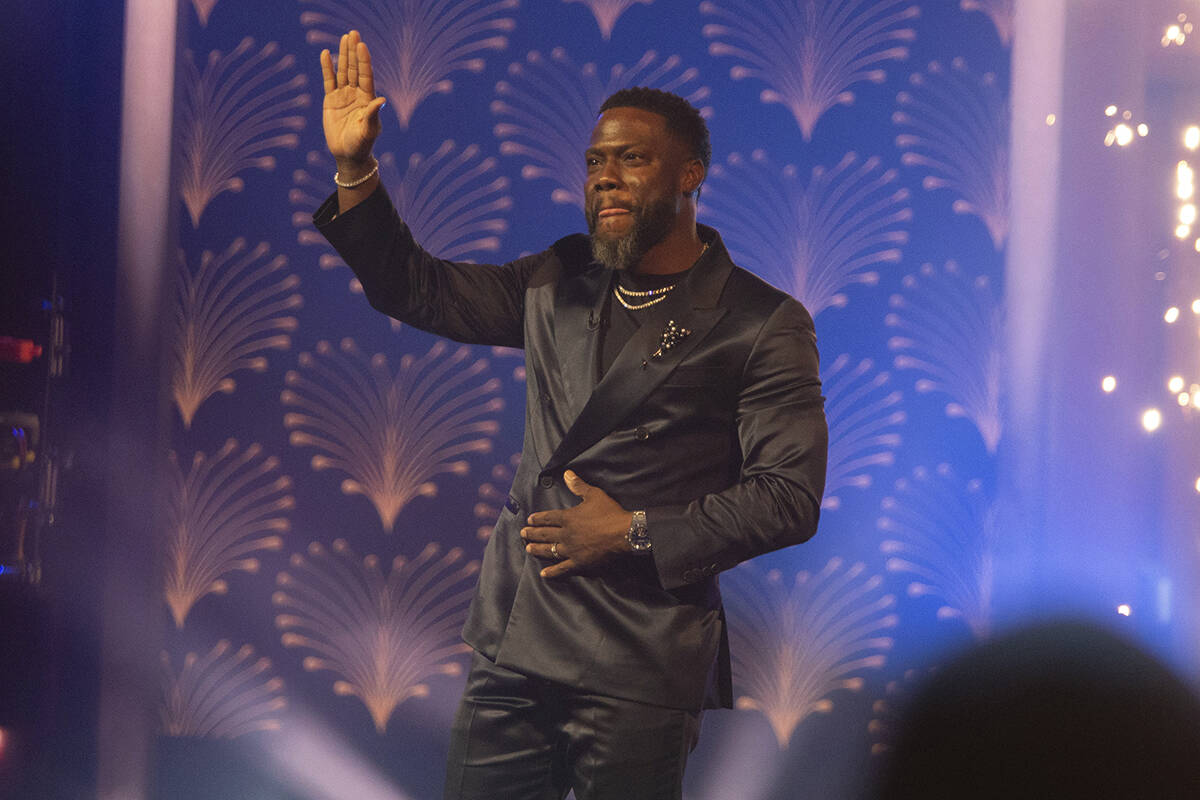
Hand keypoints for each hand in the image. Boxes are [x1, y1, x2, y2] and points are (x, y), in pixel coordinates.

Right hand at [320, 30, 385, 171]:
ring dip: (343, 55)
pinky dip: (327, 67)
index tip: (362, 45)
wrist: (348, 155)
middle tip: (353, 33)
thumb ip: (373, 115)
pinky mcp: (331, 100)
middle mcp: (356, 94)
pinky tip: (326, 53)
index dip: (364, 61)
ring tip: (344, 37)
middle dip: (353, 52)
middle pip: (354, 69)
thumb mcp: (368, 131)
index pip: (365, 75)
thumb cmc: (362, 144)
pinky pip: (329, 81)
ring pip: (342, 71)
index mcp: (367, 99)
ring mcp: (343, 96)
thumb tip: (382, 100)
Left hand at [521, 471, 632, 578]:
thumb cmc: (609, 512)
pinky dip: (552, 572)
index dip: (538, 519)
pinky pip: (562, 568)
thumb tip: (567, 473)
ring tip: (528, 549)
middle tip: (523, 534)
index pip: (548, 518)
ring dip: (537, 550)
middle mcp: (566, 534)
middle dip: (532, 534)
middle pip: (545, 534)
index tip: (529, 520)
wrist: (624, 532)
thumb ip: (578, 486)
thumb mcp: (594, 494)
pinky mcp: (579, 562)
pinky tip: (543, 574)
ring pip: (549, 550)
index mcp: (568, 518)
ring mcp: (571, 550)